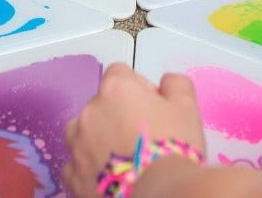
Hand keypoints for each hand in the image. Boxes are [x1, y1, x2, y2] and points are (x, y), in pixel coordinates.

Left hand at [63, 65, 205, 197]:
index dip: (138, 89)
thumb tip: (166, 82)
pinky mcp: (74, 177)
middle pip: (100, 103)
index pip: (120, 74)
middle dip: (117, 114)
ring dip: (95, 138)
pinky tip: (107, 176)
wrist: (164, 194)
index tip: (152, 109)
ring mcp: (78, 145)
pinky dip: (87, 170)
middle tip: (142, 136)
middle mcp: (91, 112)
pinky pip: (74, 167)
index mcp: (116, 89)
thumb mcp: (187, 107)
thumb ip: (175, 84)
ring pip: (80, 132)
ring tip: (120, 156)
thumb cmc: (175, 148)